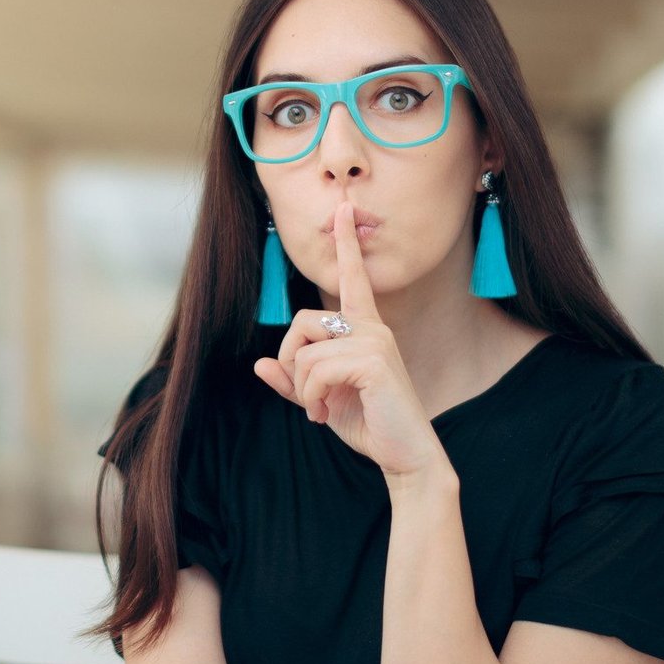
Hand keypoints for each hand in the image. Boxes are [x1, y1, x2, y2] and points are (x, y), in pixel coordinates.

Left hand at [252, 201, 445, 478]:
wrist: (404, 455)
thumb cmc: (368, 424)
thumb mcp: (321, 401)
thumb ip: (293, 382)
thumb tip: (259, 364)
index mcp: (364, 329)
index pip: (353, 279)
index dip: (346, 244)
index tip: (343, 207)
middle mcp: (372, 327)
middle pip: (301, 322)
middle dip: (290, 362)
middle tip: (307, 397)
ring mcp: (375, 341)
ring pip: (305, 352)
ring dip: (303, 389)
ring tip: (321, 411)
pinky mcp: (373, 361)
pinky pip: (316, 369)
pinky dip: (312, 397)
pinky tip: (326, 416)